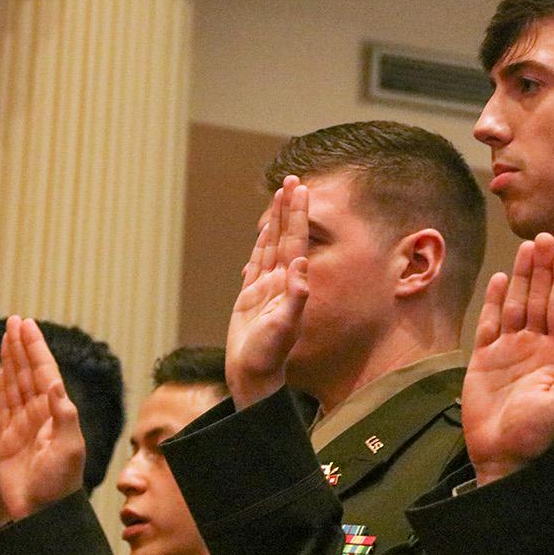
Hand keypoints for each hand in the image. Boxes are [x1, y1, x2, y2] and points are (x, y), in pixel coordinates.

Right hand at [0, 315, 84, 518]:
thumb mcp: (69, 450)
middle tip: (15, 321)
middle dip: (22, 346)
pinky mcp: (9, 440)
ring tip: (8, 336)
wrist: (43, 514)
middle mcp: (41, 415)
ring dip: (12, 360)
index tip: (26, 325)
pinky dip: (2, 385)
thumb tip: (57, 386)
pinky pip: (4, 405)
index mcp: (56, 414)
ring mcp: (24, 426)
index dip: (35, 348)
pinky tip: (2, 370)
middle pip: (29, 372)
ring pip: (16, 385)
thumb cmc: (60, 485)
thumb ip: (64, 417)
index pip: (44, 372)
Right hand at [227, 176, 309, 408]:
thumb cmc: (269, 355)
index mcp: (290, 283)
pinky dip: (261, 245)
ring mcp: (266, 287)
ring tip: (280, 196)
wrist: (254, 375)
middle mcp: (281, 280)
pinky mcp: (251, 296)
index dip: (298, 215)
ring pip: (271, 244)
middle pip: (285, 236)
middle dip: (288, 208)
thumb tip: (302, 267)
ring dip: (276, 220)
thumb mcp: (284, 326)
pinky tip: (264, 232)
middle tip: (292, 179)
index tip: (300, 188)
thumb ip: (295, 297)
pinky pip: (257, 263)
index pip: (296, 240)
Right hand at [462, 234, 553, 486]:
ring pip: (517, 303)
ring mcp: (509, 348)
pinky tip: (502, 278)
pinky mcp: (485, 357)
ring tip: (525, 247)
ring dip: (522, 276)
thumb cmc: (536, 434)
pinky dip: (495, 300)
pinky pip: (490, 322)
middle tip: (545, 237)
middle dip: (543, 269)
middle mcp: (535, 344)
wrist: (501, 454)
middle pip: (540, 298)